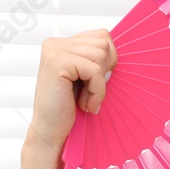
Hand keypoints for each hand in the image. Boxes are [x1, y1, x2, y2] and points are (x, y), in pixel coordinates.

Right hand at [27, 29, 116, 153]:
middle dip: (104, 71)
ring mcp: (54, 50)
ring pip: (101, 55)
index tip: (94, 83)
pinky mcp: (57, 62)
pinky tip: (85, 104)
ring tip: (85, 99)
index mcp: (62, 44)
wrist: (51, 132)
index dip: (108, 61)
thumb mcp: (85, 79)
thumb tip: (118, 51)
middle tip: (89, 93)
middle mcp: (55, 43)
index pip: (102, 36)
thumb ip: (96, 60)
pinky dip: (96, 91)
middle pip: (104, 42)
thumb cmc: (70, 108)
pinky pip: (95, 70)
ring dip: (99, 83)